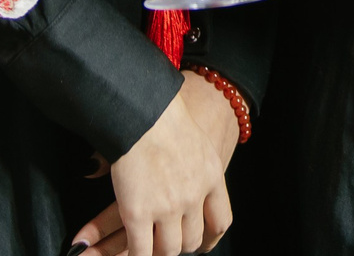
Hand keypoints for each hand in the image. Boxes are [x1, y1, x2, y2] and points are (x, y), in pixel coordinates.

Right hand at [69, 73, 239, 255]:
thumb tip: (186, 180)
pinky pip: (140, 250)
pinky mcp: (138, 213)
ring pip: (168, 249)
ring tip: (147, 245)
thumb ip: (198, 167)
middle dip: (179, 243)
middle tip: (164, 239)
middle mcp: (194, 196)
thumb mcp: (197, 141)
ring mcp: (167, 208)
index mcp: (212, 177)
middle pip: (192, 240)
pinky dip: (136, 255)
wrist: (142, 111)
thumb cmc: (163, 115)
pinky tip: (133, 251)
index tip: (201, 242)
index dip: (209, 237)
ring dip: (157, 250)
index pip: (220, 222)